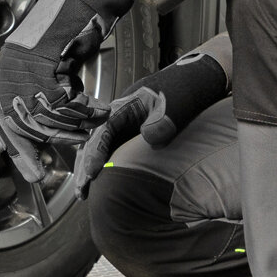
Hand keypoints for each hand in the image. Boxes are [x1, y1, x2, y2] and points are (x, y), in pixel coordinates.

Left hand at [0, 0, 134, 182]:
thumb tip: (43, 134)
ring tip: (93, 117)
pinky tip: (94, 103)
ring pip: (43, 112)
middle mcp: (9, 68)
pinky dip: (80, 106)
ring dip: (73, 120)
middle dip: (55, 136)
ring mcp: (21, 60)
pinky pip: (58, 97)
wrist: (86, 4)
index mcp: (7, 75)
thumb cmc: (72, 37)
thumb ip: (45, 100)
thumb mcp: (55, 74)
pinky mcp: (39, 55)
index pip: (4, 122)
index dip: (20, 150)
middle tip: (79, 138)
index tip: (34, 172)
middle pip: (25, 122)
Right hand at [73, 50, 228, 196]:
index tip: (92, 172)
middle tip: (82, 191)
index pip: (103, 131)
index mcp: (124, 106)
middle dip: (85, 167)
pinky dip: (101, 167)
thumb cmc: (183, 90)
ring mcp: (123, 127)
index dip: (95, 152)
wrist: (194, 83)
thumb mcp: (175, 103)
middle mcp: (119, 117)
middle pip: (94, 142)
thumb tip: (149, 137)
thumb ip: (163, 120)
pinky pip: (110, 151)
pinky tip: (98, 183)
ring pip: (98, 148)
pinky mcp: (129, 135)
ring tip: (84, 193)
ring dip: (89, 169)